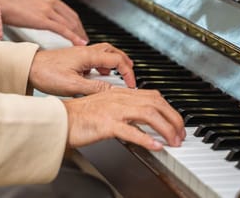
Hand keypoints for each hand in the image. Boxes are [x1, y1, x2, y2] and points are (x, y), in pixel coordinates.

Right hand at [0, 0, 88, 45]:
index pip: (67, 11)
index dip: (75, 22)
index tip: (78, 29)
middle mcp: (50, 1)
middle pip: (72, 17)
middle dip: (80, 30)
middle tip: (83, 38)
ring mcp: (47, 10)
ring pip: (70, 24)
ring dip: (78, 35)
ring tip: (83, 44)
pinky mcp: (42, 19)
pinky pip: (63, 30)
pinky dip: (73, 37)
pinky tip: (78, 43)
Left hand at [28, 43, 135, 95]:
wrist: (28, 68)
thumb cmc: (46, 73)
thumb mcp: (73, 85)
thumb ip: (94, 87)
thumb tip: (111, 90)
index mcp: (88, 55)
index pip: (117, 59)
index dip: (128, 72)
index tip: (131, 84)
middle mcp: (85, 51)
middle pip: (113, 51)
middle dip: (125, 62)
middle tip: (131, 74)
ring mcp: (79, 53)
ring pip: (104, 52)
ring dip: (114, 61)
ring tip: (118, 74)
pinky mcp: (74, 58)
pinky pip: (94, 57)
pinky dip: (102, 64)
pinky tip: (98, 74)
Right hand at [63, 88, 185, 150]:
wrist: (58, 119)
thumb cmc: (78, 116)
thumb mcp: (105, 108)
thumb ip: (123, 111)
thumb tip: (141, 123)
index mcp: (120, 94)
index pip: (153, 96)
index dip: (169, 109)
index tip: (176, 122)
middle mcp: (119, 99)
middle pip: (156, 103)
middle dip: (173, 119)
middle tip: (181, 134)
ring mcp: (113, 110)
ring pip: (148, 115)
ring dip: (165, 129)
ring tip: (173, 141)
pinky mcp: (106, 124)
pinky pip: (131, 131)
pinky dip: (146, 139)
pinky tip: (156, 146)